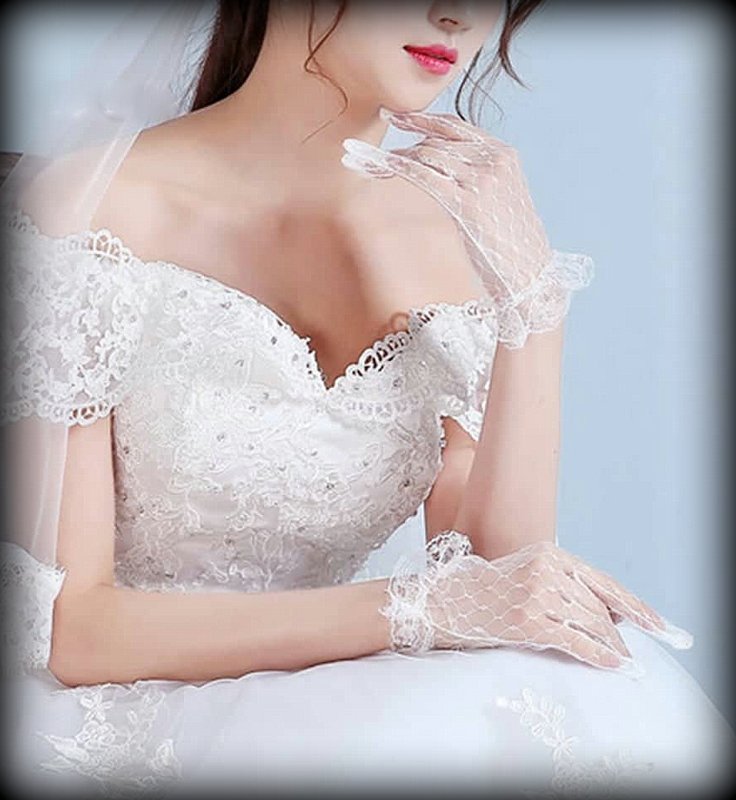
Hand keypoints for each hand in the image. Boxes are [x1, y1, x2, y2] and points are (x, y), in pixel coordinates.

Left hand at [342, 109, 592, 347]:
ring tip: (367, 161)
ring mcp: (482, 179)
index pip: (456, 127)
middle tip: (372, 146)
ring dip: (394, 157)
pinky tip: (378, 167)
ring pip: (427, 154)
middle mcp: (494, 160)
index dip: (423, 120)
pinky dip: (398, 168)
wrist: (530, 275)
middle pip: (437, 140)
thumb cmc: (511, 245)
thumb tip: (438, 172)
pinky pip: (425, 177)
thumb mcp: (499, 201)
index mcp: (503, 155)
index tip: (398, 117)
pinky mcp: (468, 202)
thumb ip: (475, 180)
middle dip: (402, 139)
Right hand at [381, 531, 692, 675]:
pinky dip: (599, 654)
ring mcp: (537, 594)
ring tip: (621, 657)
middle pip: (597, 605)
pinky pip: (576, 640)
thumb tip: (607, 612)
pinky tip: (611, 662)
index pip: (600, 580)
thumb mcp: (524, 574)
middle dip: (617, 630)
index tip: (652, 620)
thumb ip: (561, 584)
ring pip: (590, 623)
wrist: (440, 601)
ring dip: (610, 644)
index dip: (631, 602)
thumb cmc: (481, 592)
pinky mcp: (528, 620)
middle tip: (628, 647)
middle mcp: (546, 569)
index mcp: (548, 553)